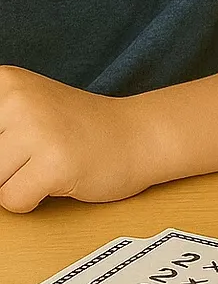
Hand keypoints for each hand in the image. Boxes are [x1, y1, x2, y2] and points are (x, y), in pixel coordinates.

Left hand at [0, 66, 150, 212]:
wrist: (137, 134)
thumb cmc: (74, 129)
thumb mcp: (20, 113)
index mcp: (3, 82)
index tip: (8, 146)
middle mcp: (16, 98)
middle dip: (0, 168)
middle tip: (31, 153)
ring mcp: (37, 128)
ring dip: (14, 184)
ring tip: (46, 162)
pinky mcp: (55, 162)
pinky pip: (12, 201)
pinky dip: (32, 199)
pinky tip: (58, 175)